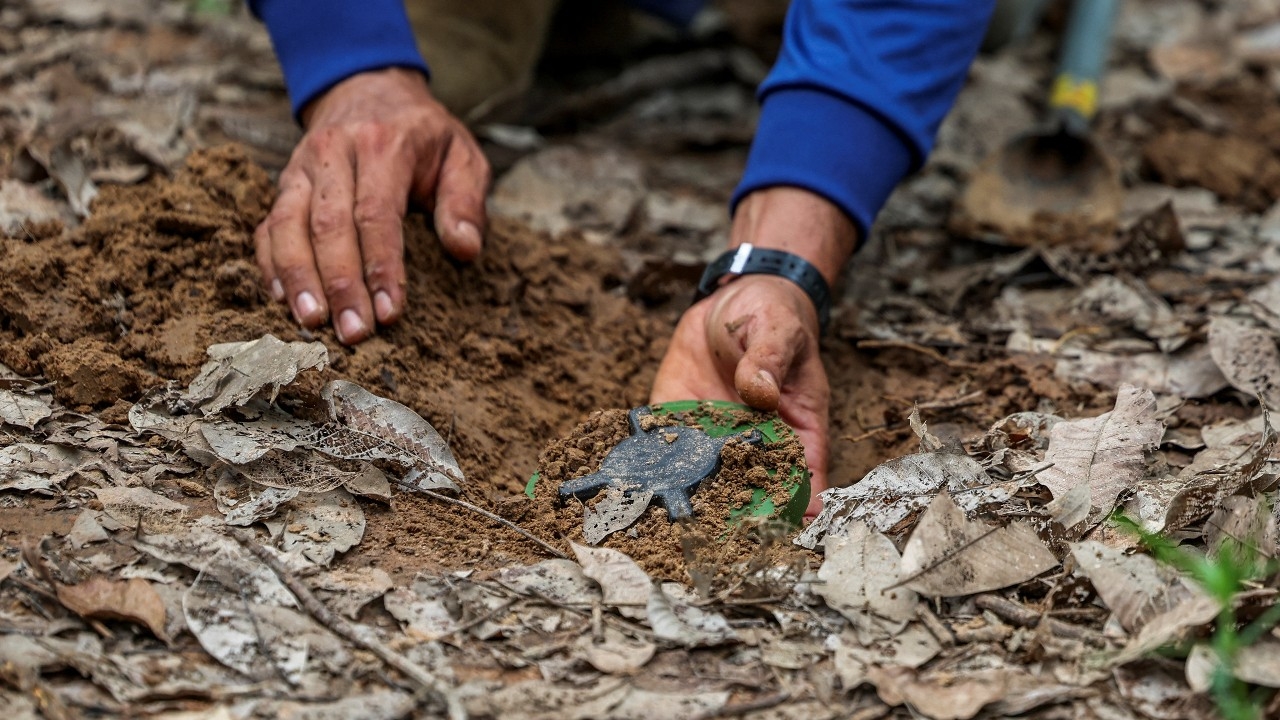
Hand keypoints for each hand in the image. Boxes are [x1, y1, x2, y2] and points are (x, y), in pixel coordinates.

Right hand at [255, 68, 490, 343]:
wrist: (369, 90)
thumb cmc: (423, 136)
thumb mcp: (461, 154)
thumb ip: (466, 200)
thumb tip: (465, 249)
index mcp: (383, 145)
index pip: (377, 213)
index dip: (381, 266)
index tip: (390, 311)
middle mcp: (334, 153)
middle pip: (329, 225)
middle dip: (340, 284)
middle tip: (354, 333)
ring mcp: (301, 168)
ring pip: (288, 227)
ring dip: (299, 280)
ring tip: (312, 324)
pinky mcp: (283, 185)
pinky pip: (269, 228)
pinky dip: (271, 266)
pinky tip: (283, 301)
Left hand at [649, 188, 857, 515]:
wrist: (733, 300)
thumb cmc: (772, 316)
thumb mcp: (778, 329)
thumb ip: (770, 359)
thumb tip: (759, 391)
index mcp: (796, 428)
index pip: (802, 477)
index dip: (794, 506)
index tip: (778, 528)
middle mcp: (754, 442)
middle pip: (750, 490)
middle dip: (733, 516)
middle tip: (710, 536)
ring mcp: (714, 435)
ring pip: (702, 478)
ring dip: (684, 501)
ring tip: (663, 525)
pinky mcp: (678, 417)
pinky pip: (663, 445)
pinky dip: (648, 464)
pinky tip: (630, 483)